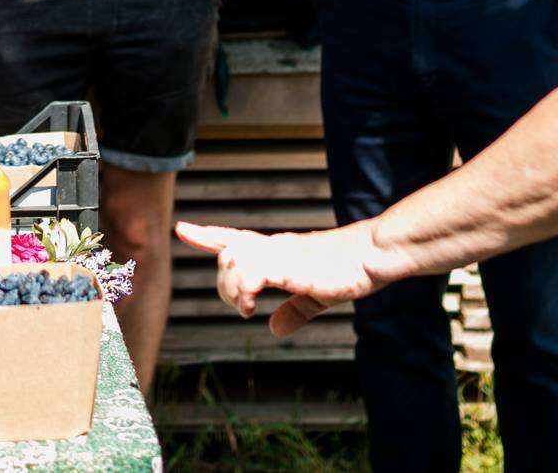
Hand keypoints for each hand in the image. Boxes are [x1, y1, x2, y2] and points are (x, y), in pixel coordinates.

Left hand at [174, 220, 389, 336]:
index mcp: (278, 250)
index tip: (183, 228)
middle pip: (228, 253)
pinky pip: (255, 272)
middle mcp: (274, 248)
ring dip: (231, 288)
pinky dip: (245, 290)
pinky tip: (252, 308)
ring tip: (247, 308)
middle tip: (243, 307)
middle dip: (222, 281)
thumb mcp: (317, 295)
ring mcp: (282, 255)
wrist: (374, 254)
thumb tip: (274, 328)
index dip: (208, 235)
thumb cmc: (350, 270)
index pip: (235, 238)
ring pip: (235, 260)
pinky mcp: (292, 267)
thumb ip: (294, 311)